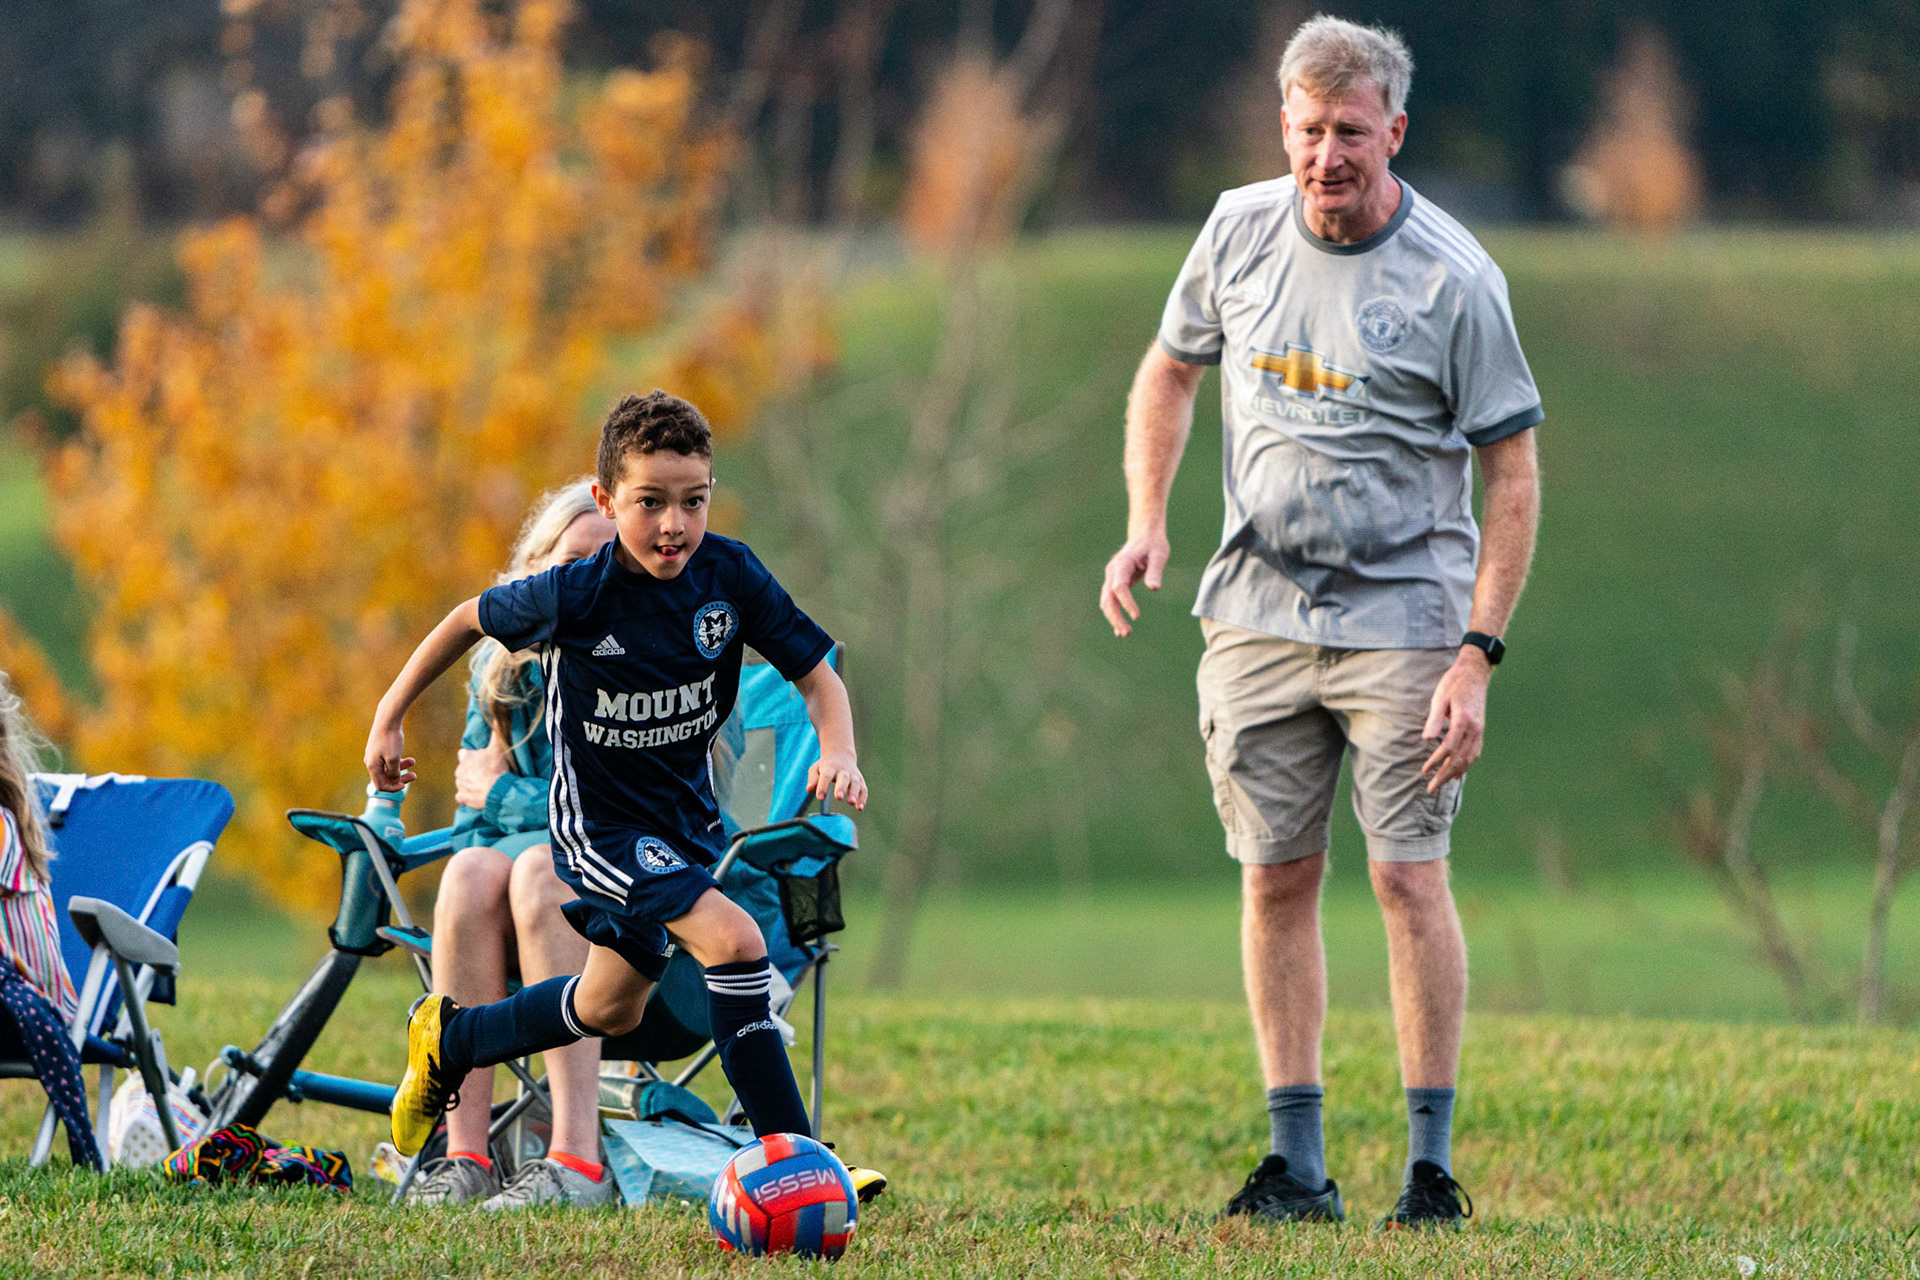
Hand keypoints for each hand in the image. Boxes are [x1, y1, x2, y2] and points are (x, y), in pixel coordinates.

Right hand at [365, 721, 415, 791]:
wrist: (387, 719)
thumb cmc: (390, 739)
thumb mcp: (394, 759)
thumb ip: (394, 773)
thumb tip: (394, 781)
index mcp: (372, 767)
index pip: (380, 785)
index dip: (393, 788)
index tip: (405, 785)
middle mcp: (371, 762)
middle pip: (385, 778)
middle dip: (400, 779)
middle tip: (414, 775)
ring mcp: (375, 755)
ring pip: (389, 768)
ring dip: (402, 768)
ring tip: (413, 762)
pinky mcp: (380, 749)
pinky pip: (389, 760)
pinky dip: (400, 761)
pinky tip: (411, 759)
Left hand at [454, 735, 510, 809]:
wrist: (497, 790)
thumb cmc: (496, 768)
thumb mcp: (497, 748)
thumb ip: (496, 732)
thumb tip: (497, 717)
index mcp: (465, 758)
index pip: (464, 754)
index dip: (472, 756)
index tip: (481, 760)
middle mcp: (459, 770)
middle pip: (463, 769)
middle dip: (471, 771)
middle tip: (484, 773)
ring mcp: (460, 785)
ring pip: (462, 782)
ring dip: (469, 783)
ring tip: (483, 784)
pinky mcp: (462, 797)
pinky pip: (461, 796)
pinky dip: (467, 796)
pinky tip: (476, 795)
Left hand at [807, 751, 867, 810]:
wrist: (841, 755)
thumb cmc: (825, 766)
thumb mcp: (815, 769)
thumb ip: (813, 779)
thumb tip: (809, 789)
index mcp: (830, 767)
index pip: (826, 776)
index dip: (823, 786)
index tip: (820, 797)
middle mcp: (843, 771)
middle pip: (843, 778)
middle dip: (841, 787)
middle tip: (838, 797)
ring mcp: (853, 775)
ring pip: (855, 783)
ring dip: (854, 793)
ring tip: (851, 802)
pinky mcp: (860, 781)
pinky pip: (863, 789)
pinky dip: (862, 798)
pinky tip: (859, 808)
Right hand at [1099, 528, 1170, 637]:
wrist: (1144, 535)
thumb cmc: (1154, 545)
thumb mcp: (1159, 555)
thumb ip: (1155, 571)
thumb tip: (1154, 588)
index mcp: (1123, 563)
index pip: (1119, 586)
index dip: (1126, 602)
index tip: (1137, 616)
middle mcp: (1113, 571)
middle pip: (1108, 597)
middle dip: (1115, 616)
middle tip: (1127, 633)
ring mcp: (1111, 577)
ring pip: (1107, 601)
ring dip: (1114, 618)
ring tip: (1125, 634)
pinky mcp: (1114, 582)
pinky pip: (1111, 600)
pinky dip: (1114, 614)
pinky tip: (1120, 630)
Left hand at [1421, 648, 1490, 792]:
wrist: (1475, 673)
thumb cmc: (1454, 683)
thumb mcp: (1440, 698)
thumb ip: (1434, 719)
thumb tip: (1427, 739)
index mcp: (1463, 719)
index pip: (1448, 747)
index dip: (1436, 761)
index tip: (1425, 771)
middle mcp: (1474, 728)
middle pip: (1460, 758)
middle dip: (1445, 775)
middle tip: (1431, 788)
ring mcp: (1480, 730)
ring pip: (1469, 758)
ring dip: (1455, 773)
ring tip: (1442, 783)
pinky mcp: (1480, 730)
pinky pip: (1475, 752)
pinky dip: (1466, 764)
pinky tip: (1457, 772)